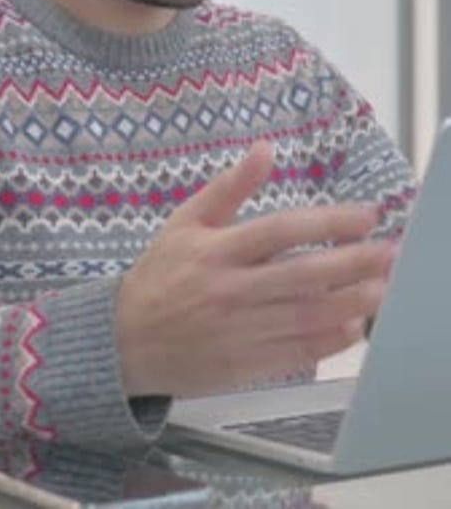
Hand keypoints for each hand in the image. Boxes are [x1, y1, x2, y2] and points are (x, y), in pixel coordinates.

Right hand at [117, 142, 394, 396]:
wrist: (124, 341)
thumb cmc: (159, 274)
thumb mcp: (185, 221)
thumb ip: (228, 187)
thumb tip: (265, 148)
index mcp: (215, 251)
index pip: (279, 231)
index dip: (326, 222)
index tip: (365, 216)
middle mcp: (229, 290)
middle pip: (300, 276)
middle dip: (350, 263)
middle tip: (388, 252)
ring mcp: (237, 332)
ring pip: (303, 317)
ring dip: (348, 303)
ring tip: (381, 288)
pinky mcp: (242, 365)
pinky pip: (292, 353)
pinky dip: (325, 341)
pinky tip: (351, 327)